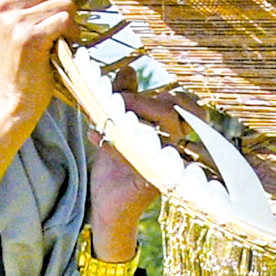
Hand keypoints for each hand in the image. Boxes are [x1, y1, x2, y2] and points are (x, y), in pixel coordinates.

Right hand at [0, 0, 83, 124]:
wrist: (11, 97)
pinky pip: (65, 18)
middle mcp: (2, 4)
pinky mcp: (29, 37)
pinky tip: (60, 46)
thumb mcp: (23, 20)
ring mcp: (14, 20)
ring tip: (57, 38)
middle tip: (59, 21)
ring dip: (70, 20)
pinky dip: (70, 33)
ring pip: (64, 0)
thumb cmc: (23, 58)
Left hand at [86, 85, 180, 258]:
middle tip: (116, 101)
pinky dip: (111, 144)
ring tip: (104, 116)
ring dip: (129, 120)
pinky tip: (93, 135)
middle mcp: (173, 149)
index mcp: (170, 134)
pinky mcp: (150, 182)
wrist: (108, 206)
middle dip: (144, 102)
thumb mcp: (118, 127)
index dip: (159, 94)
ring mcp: (165, 166)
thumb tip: (129, 69)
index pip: (183, 105)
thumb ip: (125, 98)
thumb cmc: (117, 168)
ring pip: (159, 134)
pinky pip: (135, 157)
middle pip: (174, 115)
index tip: (126, 93)